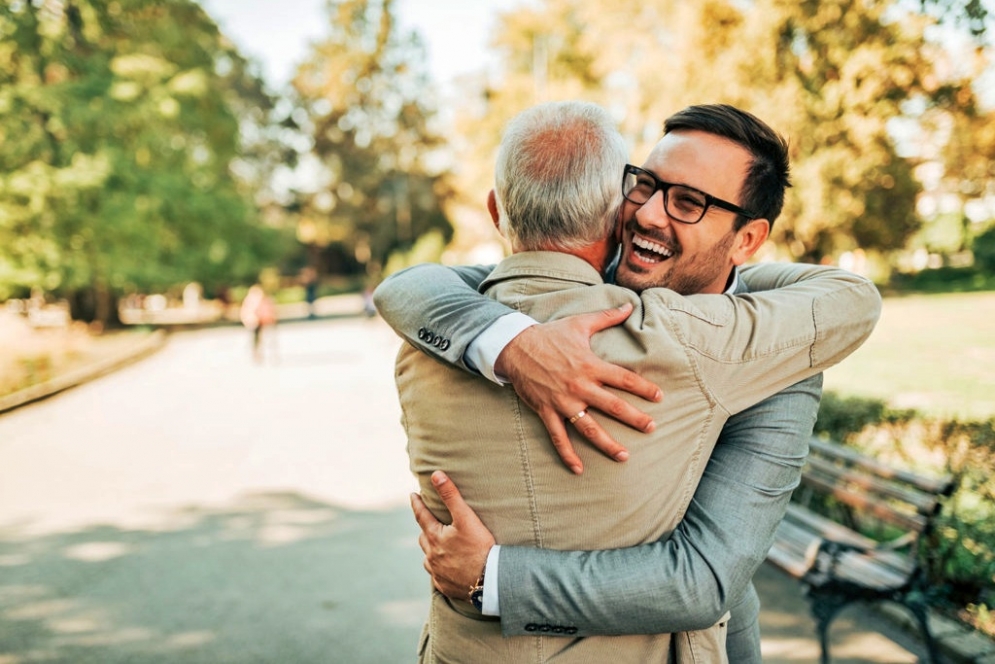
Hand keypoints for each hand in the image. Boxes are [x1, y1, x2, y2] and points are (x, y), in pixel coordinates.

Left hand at [410, 471, 495, 600]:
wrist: (489, 580)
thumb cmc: (479, 547)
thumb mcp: (466, 518)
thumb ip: (450, 495)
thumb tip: (436, 475)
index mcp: (434, 537)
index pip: (421, 516)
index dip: (417, 504)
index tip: (412, 495)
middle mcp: (431, 556)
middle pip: (423, 537)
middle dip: (425, 528)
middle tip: (429, 521)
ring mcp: (437, 573)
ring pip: (428, 557)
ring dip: (431, 550)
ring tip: (437, 546)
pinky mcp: (445, 586)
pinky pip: (437, 575)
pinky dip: (439, 568)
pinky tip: (446, 568)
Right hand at [494, 303, 661, 473]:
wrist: (515, 346)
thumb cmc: (550, 335)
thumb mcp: (579, 323)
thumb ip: (607, 317)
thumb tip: (629, 305)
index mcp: (590, 365)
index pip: (624, 379)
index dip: (643, 388)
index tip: (659, 397)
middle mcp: (580, 386)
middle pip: (613, 406)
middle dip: (635, 419)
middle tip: (652, 428)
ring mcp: (563, 401)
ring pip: (589, 428)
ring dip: (607, 443)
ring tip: (624, 456)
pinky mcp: (547, 411)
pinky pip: (559, 437)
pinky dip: (568, 454)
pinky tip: (578, 469)